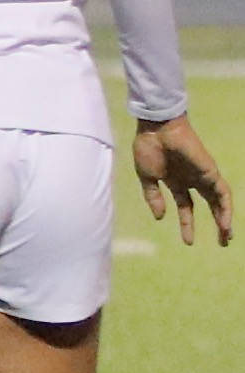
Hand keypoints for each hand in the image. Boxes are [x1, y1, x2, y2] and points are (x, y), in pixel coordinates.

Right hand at [143, 115, 229, 247]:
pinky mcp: (211, 172)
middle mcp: (193, 181)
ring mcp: (203, 176)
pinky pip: (223, 193)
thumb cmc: (149, 148)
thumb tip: (159, 217)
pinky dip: (225, 208)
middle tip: (223, 242)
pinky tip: (225, 222)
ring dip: (225, 219)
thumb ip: (153, 197)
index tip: (189, 242)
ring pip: (220, 202)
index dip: (187, 224)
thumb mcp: (147, 177)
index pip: (187, 208)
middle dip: (216, 224)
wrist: (158, 130)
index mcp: (177, 183)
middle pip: (210, 206)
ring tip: (227, 237)